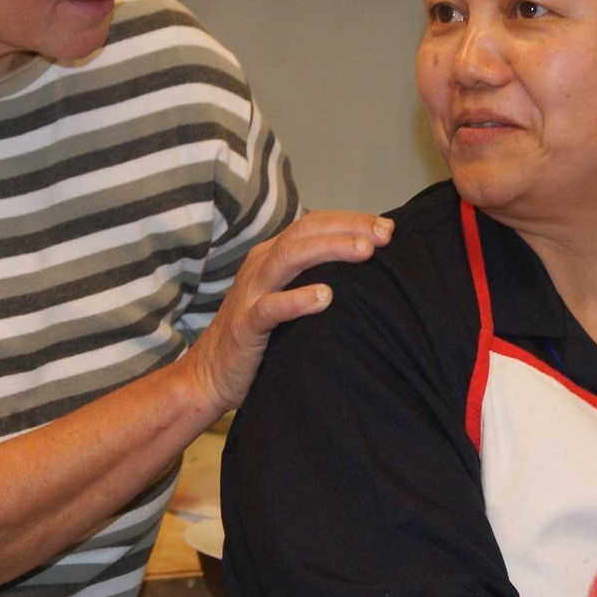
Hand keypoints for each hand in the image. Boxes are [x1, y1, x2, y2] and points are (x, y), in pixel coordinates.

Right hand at [179, 210, 392, 411]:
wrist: (209, 376)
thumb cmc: (260, 337)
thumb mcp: (285, 297)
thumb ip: (313, 279)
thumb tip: (364, 268)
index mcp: (270, 256)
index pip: (313, 224)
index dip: (350, 220)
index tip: (387, 228)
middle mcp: (260, 267)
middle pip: (304, 232)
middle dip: (348, 228)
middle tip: (384, 235)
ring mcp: (249, 294)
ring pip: (289, 258)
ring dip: (329, 250)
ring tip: (364, 252)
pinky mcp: (244, 326)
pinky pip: (270, 308)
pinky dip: (297, 299)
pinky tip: (325, 297)